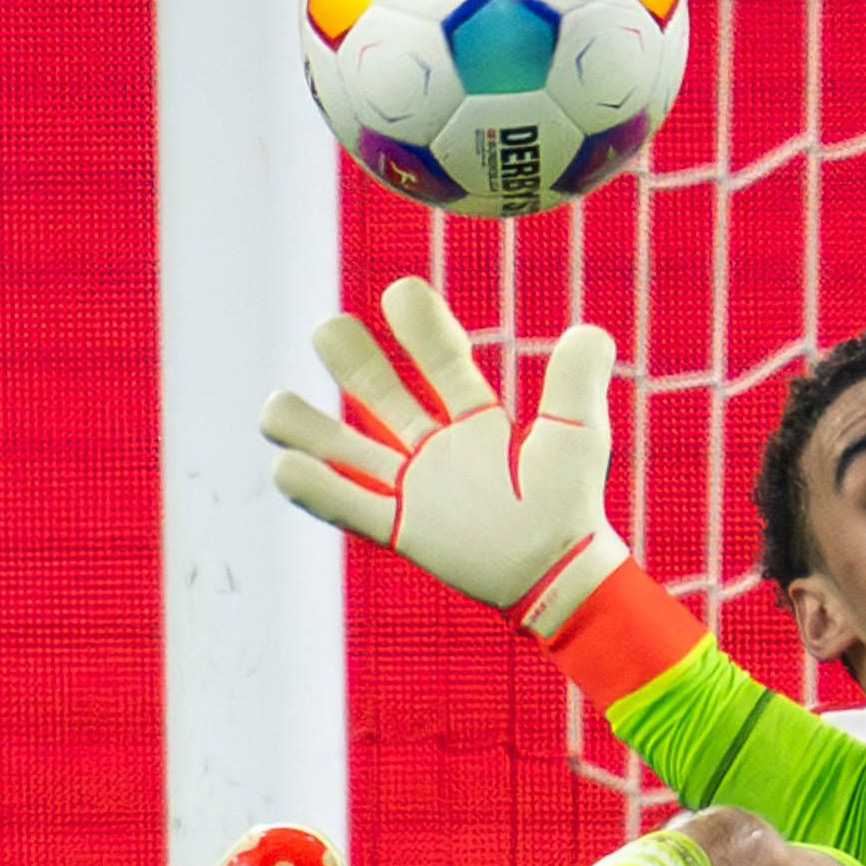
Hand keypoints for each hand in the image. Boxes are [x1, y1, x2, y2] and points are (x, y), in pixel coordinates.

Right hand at [260, 277, 627, 637]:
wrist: (558, 572)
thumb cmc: (570, 504)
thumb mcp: (578, 437)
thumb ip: (576, 384)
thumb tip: (589, 332)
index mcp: (475, 417)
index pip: (440, 358)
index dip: (420, 326)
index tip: (401, 292)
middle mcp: (435, 443)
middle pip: (377, 389)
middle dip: (351, 358)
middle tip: (330, 330)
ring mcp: (412, 485)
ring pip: (344, 447)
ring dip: (306, 426)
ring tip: (276, 408)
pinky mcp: (398, 527)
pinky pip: (346, 505)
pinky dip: (314, 488)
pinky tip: (286, 467)